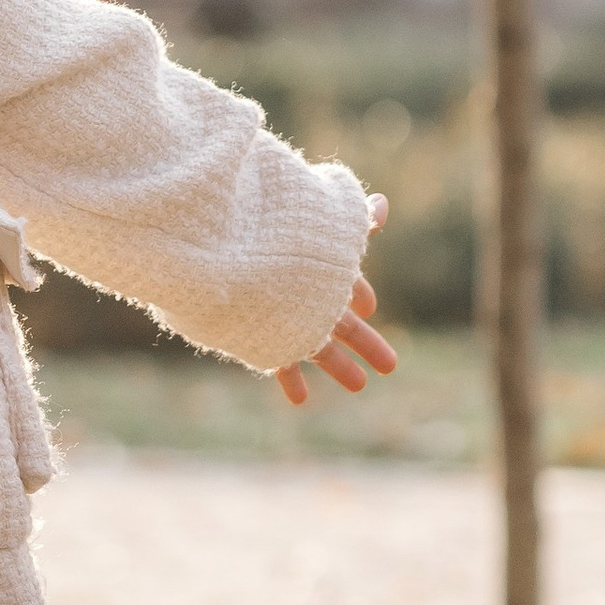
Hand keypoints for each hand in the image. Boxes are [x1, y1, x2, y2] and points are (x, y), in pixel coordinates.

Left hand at [275, 192, 395, 405]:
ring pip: (312, 344)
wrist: (215, 248)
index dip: (360, 295)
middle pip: (337, 320)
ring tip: (359, 385)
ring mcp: (276, 315)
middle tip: (390, 365)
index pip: (344, 282)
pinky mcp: (256, 335)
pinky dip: (289, 378)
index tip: (368, 309)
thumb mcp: (320, 224)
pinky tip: (299, 399)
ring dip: (336, 364)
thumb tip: (382, 204)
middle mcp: (297, 292)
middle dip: (364, 341)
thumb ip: (352, 218)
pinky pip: (276, 360)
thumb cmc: (272, 232)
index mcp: (313, 266)